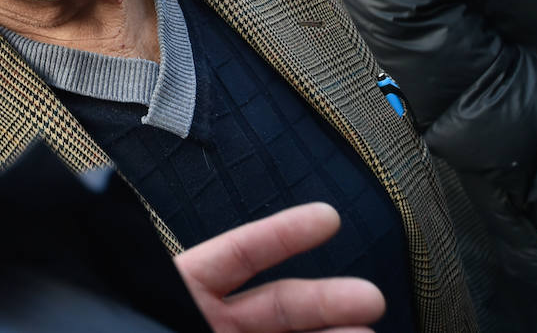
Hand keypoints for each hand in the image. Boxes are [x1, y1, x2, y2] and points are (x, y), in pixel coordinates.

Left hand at [173, 202, 384, 332]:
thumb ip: (205, 308)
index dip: (281, 233)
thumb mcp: (165, 320)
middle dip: (326, 299)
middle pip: (277, 303)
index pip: (238, 251)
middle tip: (371, 299)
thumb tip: (249, 314)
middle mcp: (212, 319)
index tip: (328, 217)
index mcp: (183, 290)